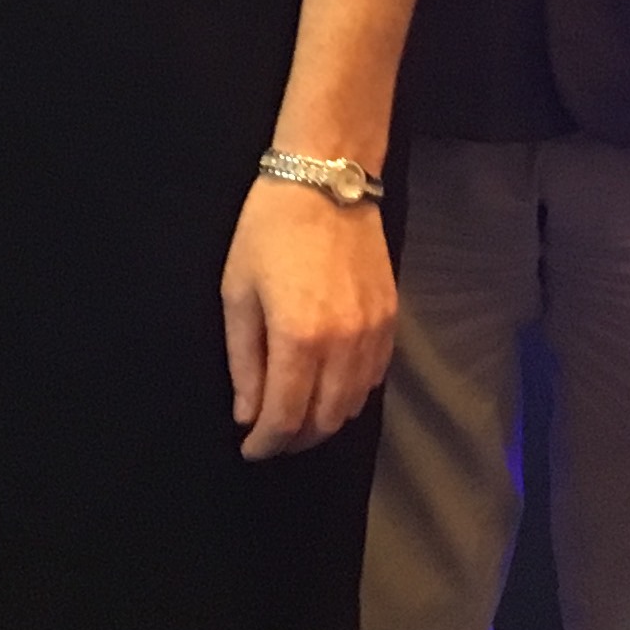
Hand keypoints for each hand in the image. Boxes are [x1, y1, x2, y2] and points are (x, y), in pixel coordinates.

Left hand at [220, 177, 393, 459]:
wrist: (327, 179)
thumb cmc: (269, 229)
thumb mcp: (239, 291)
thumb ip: (244, 360)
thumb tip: (247, 414)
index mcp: (299, 338)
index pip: (285, 417)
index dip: (265, 443)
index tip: (249, 449)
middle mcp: (343, 345)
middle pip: (324, 421)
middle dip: (294, 440)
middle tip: (270, 438)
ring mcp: (373, 333)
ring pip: (353, 405)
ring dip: (323, 421)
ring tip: (296, 417)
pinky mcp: (391, 319)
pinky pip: (374, 378)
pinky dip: (350, 394)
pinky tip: (328, 387)